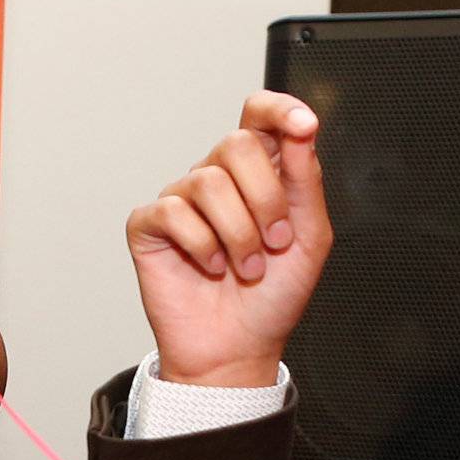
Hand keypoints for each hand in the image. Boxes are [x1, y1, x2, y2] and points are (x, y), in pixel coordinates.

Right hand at [125, 90, 332, 386]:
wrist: (240, 349)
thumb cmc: (273, 298)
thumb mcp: (309, 240)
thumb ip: (306, 181)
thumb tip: (304, 128)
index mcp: (260, 174)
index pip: (261, 115)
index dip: (280, 110)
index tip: (304, 126)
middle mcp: (219, 178)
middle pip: (238, 143)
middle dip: (266, 199)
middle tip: (275, 241)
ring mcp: (182, 199)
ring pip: (209, 182)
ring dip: (239, 235)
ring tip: (246, 268)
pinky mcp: (150, 225)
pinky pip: (174, 212)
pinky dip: (203, 246)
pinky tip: (211, 267)